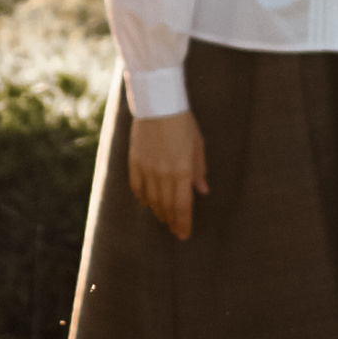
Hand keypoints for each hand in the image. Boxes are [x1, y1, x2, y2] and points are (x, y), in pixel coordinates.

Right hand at [128, 109, 207, 242]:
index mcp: (183, 170)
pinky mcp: (135, 162)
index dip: (183, 223)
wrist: (158, 103)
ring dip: (158, 211)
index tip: (183, 235)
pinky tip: (146, 203)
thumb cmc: (183, 123)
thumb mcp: (198, 146)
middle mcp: (164, 173)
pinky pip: (137, 187)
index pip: (182, 206)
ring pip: (151, 200)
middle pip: (166, 206)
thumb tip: (202, 191)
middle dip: (171, 221)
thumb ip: (199, 171)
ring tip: (163, 217)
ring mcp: (147, 168)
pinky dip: (142, 198)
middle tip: (175, 229)